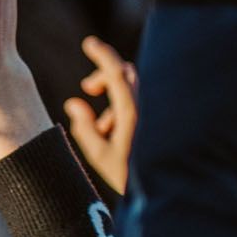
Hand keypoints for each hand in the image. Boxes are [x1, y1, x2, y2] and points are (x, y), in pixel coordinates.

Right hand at [64, 35, 137, 195]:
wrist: (162, 193)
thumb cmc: (129, 178)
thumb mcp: (99, 155)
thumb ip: (84, 127)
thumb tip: (74, 103)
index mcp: (130, 114)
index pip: (116, 73)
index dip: (103, 55)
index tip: (89, 43)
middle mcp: (142, 110)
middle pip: (124, 74)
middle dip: (102, 76)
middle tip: (87, 89)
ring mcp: (148, 115)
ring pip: (127, 91)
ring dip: (109, 100)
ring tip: (100, 130)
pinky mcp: (149, 122)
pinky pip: (132, 105)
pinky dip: (117, 111)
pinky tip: (111, 136)